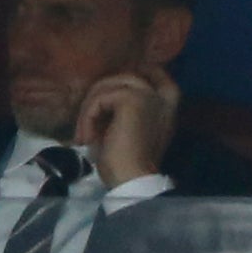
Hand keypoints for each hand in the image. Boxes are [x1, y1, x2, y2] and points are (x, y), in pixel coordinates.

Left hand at [75, 65, 179, 187]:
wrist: (132, 181)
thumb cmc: (128, 164)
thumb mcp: (128, 129)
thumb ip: (123, 108)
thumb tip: (100, 94)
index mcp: (167, 104)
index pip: (153, 72)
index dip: (130, 75)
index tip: (108, 94)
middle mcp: (162, 95)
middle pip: (121, 77)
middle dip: (98, 97)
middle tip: (86, 127)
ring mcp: (148, 94)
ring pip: (106, 86)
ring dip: (88, 111)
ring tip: (84, 136)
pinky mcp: (131, 99)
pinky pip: (99, 98)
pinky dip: (87, 118)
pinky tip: (88, 138)